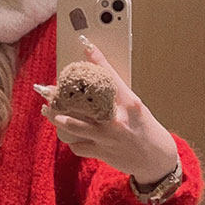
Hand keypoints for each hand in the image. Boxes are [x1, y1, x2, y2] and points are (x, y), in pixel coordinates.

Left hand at [40, 37, 179, 183]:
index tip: (86, 45)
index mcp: (130, 103)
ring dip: (57, 117)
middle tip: (49, 89)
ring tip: (47, 111)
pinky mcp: (101, 152)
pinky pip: (78, 145)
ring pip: (73, 125)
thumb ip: (118, 99)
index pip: (110, 77)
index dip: (97, 60)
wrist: (157, 160)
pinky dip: (72, 140)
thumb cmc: (147, 130)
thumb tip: (96, 87)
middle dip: (61, 96)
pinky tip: (68, 135)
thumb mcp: (136, 109)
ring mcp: (107, 137)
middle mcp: (117, 119)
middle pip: (82, 102)